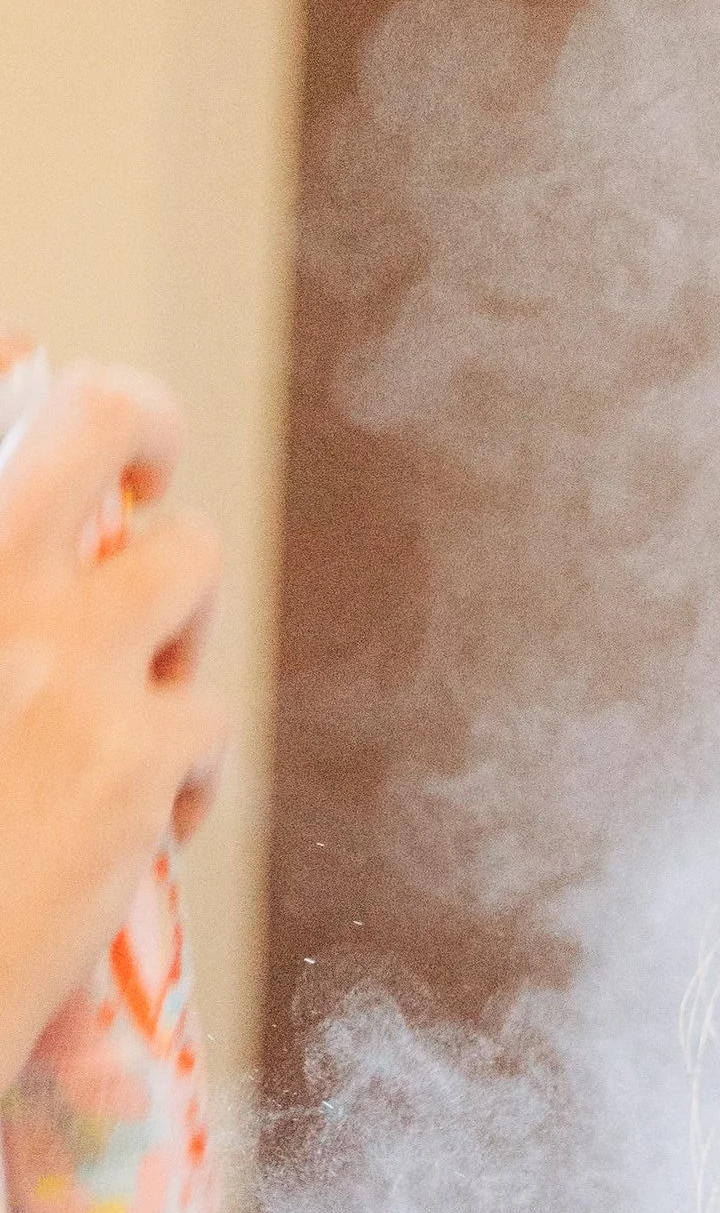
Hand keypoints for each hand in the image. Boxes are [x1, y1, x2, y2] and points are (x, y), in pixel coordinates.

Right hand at [0, 357, 227, 1089]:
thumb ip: (10, 623)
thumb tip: (45, 576)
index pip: (8, 400)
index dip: (43, 386)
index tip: (41, 388)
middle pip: (109, 413)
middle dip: (141, 426)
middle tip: (140, 477)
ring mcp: (57, 649)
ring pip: (188, 560)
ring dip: (175, 615)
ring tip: (133, 686)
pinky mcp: (128, 748)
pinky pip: (206, 716)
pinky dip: (186, 770)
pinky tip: (140, 826)